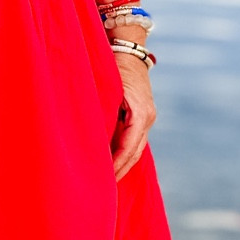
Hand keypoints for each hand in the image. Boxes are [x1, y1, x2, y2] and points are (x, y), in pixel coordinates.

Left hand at [110, 51, 155, 179]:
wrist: (128, 50)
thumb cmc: (113, 66)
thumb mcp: (107, 88)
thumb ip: (103, 112)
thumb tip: (91, 140)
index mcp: (141, 113)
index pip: (129, 147)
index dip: (116, 165)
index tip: (104, 178)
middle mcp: (147, 117)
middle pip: (135, 153)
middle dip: (120, 171)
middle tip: (105, 190)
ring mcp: (147, 117)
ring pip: (136, 149)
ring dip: (123, 165)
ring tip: (108, 182)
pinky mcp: (143, 116)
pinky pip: (134, 140)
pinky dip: (125, 154)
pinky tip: (114, 164)